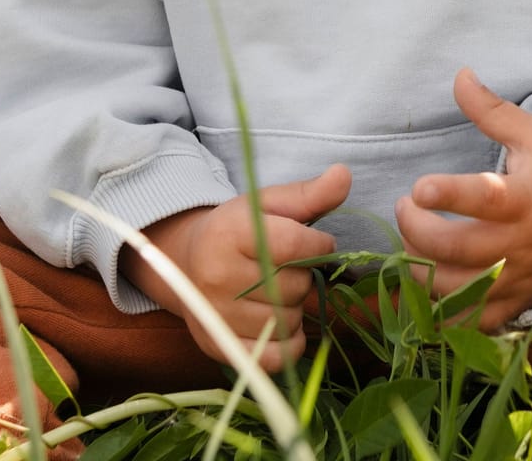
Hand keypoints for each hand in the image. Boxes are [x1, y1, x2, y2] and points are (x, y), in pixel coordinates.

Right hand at [123, 163, 350, 371]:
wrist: (186, 265)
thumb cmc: (235, 230)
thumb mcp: (267, 204)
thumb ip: (308, 194)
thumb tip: (345, 174)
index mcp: (230, 233)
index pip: (297, 245)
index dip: (319, 244)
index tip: (315, 242)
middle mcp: (218, 276)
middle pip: (294, 286)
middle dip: (303, 277)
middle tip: (287, 269)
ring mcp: (217, 317)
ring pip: (287, 321)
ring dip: (295, 310)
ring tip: (277, 293)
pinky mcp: (220, 348)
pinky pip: (275, 357)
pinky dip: (289, 345)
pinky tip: (282, 326)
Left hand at [395, 69, 531, 331]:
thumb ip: (492, 110)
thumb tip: (460, 75)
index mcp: (525, 199)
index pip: (486, 198)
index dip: (450, 193)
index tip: (418, 186)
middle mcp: (521, 245)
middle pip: (460, 249)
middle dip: (417, 231)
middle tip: (402, 208)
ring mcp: (516, 281)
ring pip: (457, 289)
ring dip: (419, 269)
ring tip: (408, 242)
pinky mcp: (511, 306)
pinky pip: (470, 322)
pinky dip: (439, 312)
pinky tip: (421, 286)